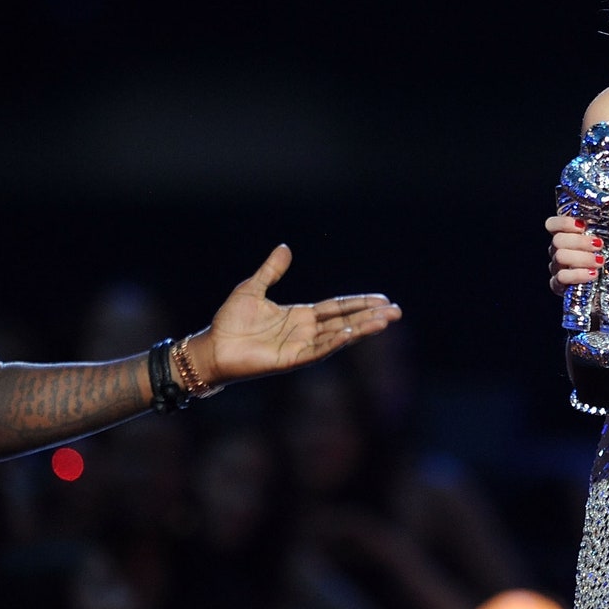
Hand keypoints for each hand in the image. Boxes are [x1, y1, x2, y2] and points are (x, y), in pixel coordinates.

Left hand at [192, 245, 400, 385]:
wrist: (212, 346)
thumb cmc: (229, 322)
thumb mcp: (252, 288)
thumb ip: (271, 271)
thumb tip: (285, 248)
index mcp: (300, 316)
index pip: (337, 308)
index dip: (359, 302)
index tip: (383, 299)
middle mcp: (305, 332)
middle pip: (345, 321)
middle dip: (370, 316)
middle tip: (397, 311)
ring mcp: (300, 347)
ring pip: (338, 336)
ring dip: (361, 329)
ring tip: (385, 320)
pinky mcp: (291, 360)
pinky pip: (318, 350)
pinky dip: (335, 342)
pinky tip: (351, 332)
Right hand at [546, 215, 608, 296]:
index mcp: (567, 233)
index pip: (552, 223)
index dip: (563, 222)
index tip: (582, 225)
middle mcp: (558, 248)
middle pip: (558, 240)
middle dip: (579, 242)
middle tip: (599, 244)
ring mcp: (557, 266)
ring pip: (560, 257)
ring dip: (582, 258)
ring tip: (600, 261)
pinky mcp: (559, 284)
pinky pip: (561, 278)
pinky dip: (577, 275)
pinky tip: (593, 274)